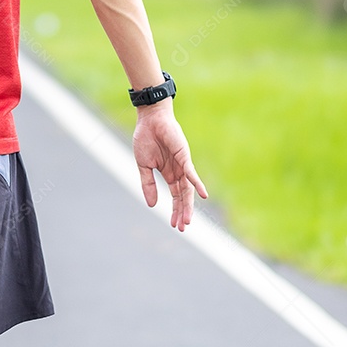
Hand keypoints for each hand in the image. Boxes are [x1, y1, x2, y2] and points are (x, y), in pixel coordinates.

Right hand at [132, 101, 207, 230]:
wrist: (149, 119)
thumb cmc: (146, 138)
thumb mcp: (144, 166)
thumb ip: (148, 185)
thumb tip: (152, 205)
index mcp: (168, 173)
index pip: (175, 196)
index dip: (175, 210)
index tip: (174, 225)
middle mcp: (178, 171)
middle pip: (183, 196)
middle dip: (182, 212)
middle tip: (182, 227)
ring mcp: (182, 164)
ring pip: (188, 188)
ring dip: (188, 204)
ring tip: (187, 219)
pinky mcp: (184, 156)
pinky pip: (191, 172)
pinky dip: (197, 183)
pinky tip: (202, 195)